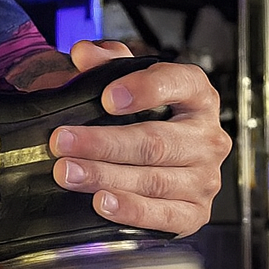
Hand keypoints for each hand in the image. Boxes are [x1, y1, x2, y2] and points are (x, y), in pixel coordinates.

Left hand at [49, 41, 230, 236]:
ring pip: (152, 179)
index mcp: (197, 96)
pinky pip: (163, 215)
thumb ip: (107, 63)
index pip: (179, 84)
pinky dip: (131, 211)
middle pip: (155, 141)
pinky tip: (102, 202)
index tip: (107, 97)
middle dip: (103, 143)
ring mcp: (205, 178)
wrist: (156, 166)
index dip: (144, 89)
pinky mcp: (195, 213)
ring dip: (105, 176)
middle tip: (61, 141)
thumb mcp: (127, 83)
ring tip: (67, 172)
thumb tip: (84, 54)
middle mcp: (207, 137)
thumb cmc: (143, 119)